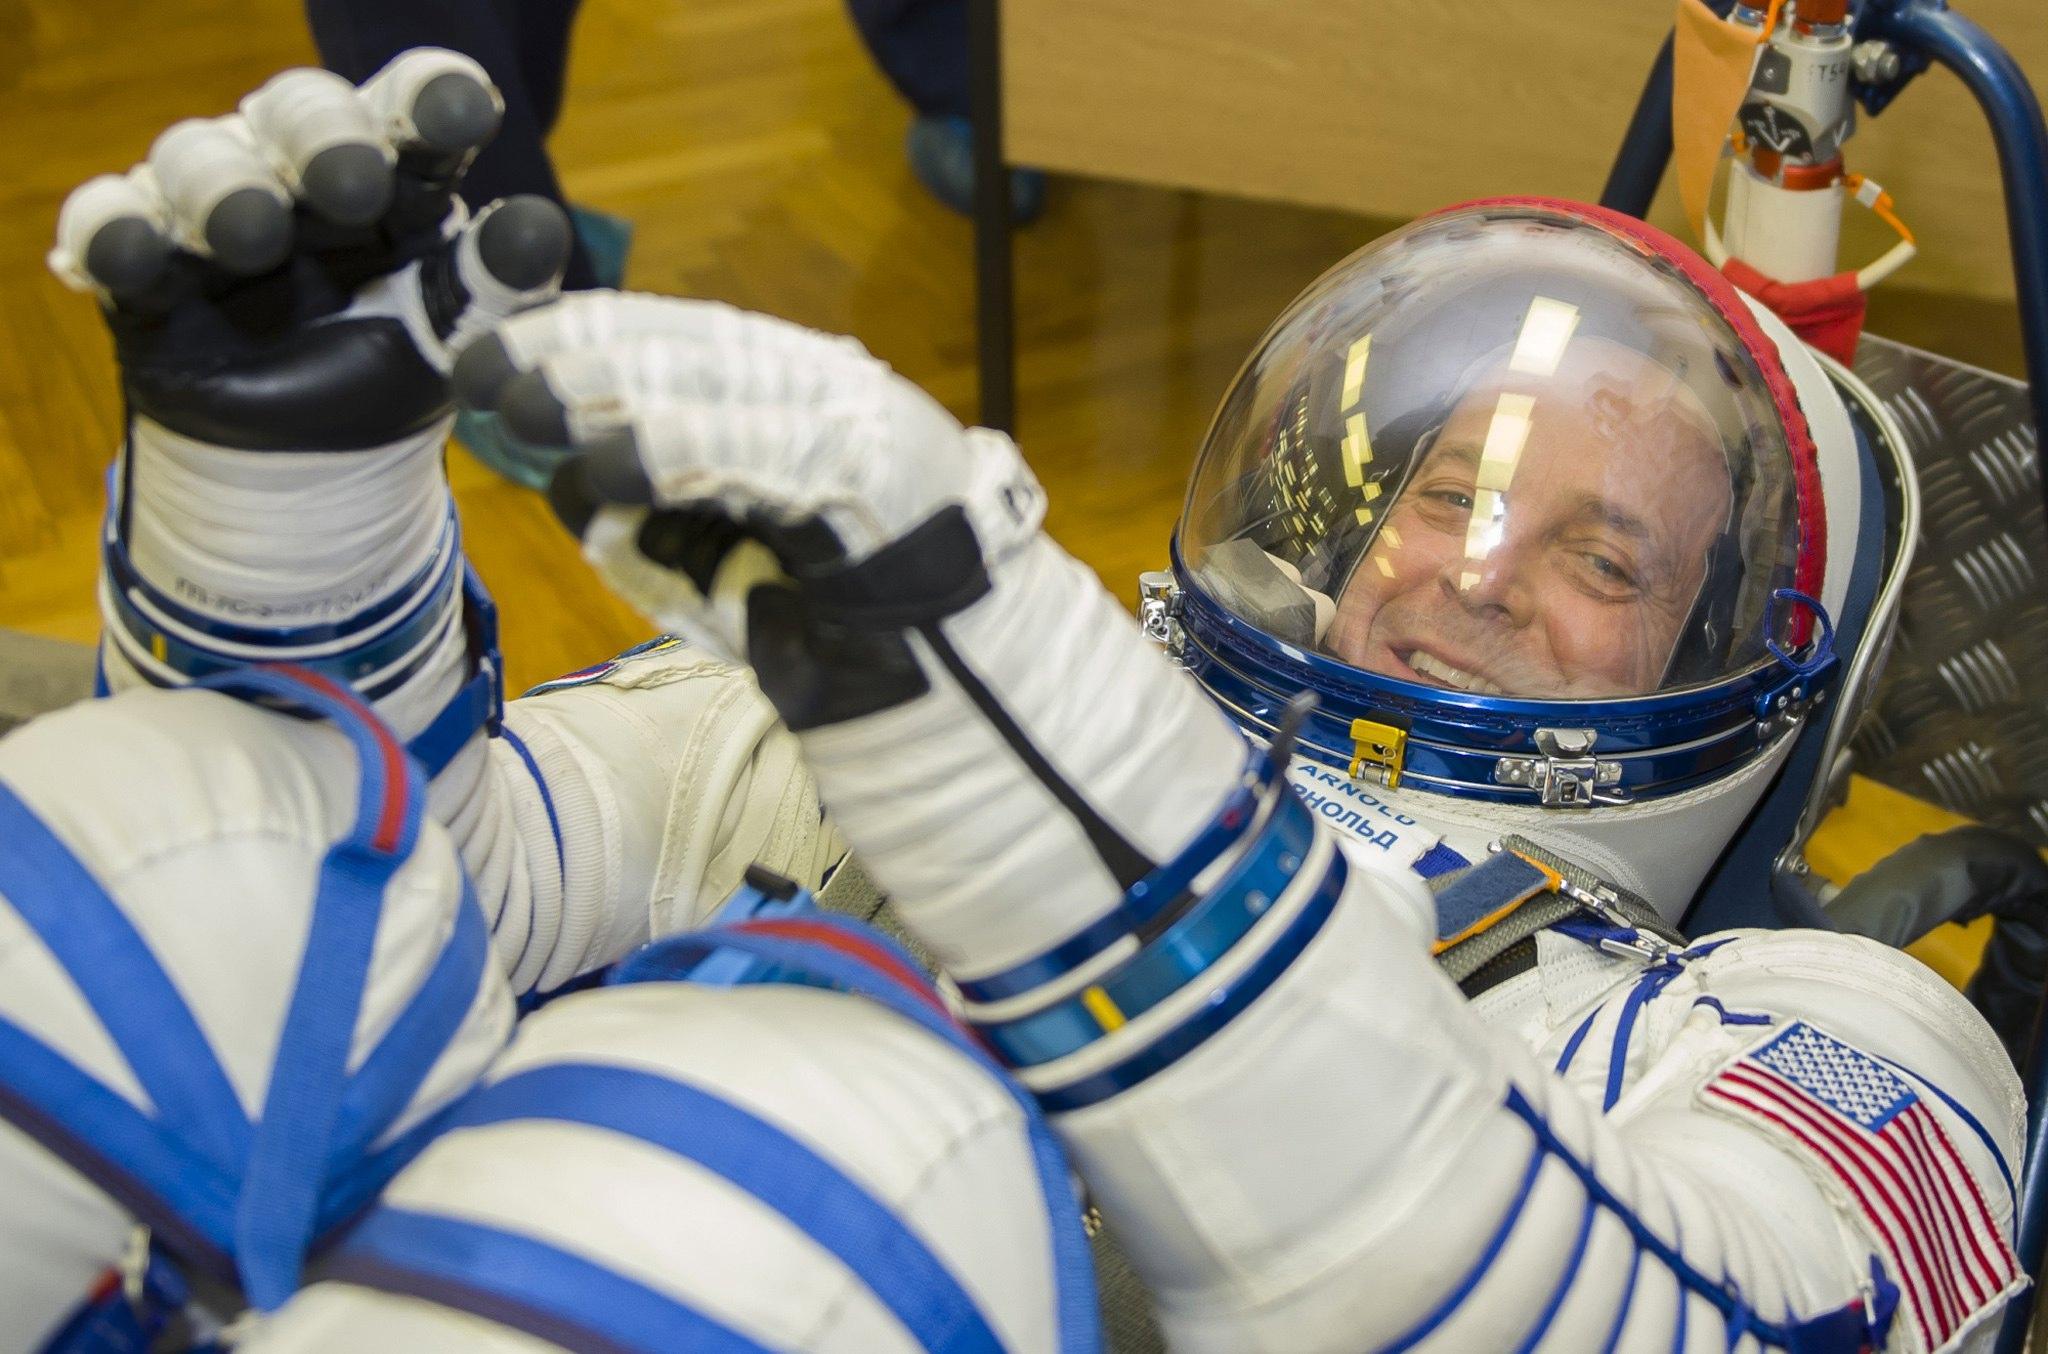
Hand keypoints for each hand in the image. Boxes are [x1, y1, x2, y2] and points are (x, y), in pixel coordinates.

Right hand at [51, 49, 571, 452]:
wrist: (319, 458)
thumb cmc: (396, 361)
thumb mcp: (455, 330)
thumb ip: (495, 282)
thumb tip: (541, 225)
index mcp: (392, 171)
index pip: (411, 111)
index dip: (432, 100)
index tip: (463, 108)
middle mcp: (297, 168)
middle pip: (300, 115)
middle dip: (325, 140)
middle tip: (353, 182)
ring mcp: (213, 209)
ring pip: (200, 160)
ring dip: (223, 188)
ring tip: (251, 233)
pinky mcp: (143, 263)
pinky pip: (115, 230)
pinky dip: (117, 235)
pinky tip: (128, 252)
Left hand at [453, 291, 1047, 667]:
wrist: (957, 660)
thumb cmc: (831, 608)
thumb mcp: (722, 553)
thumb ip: (656, 516)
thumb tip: (573, 485)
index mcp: (788, 386)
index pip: (674, 336)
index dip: (579, 330)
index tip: (492, 347)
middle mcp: (820, 384)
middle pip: (685, 346)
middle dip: (577, 352)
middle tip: (484, 371)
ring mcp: (851, 419)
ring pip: (719, 384)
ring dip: (614, 390)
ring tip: (531, 404)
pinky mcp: (868, 469)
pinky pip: (758, 451)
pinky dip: (680, 452)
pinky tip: (609, 465)